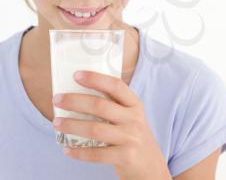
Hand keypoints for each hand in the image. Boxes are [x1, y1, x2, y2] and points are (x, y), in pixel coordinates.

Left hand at [52, 70, 170, 179]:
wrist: (151, 167)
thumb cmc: (133, 136)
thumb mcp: (130, 116)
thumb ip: (113, 105)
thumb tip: (79, 94)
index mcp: (134, 104)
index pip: (115, 85)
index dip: (96, 78)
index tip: (77, 75)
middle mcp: (134, 118)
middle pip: (100, 106)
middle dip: (75, 101)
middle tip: (57, 99)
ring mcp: (130, 138)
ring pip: (95, 129)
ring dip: (72, 125)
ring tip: (56, 123)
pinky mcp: (125, 157)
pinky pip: (97, 153)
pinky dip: (79, 152)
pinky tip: (67, 149)